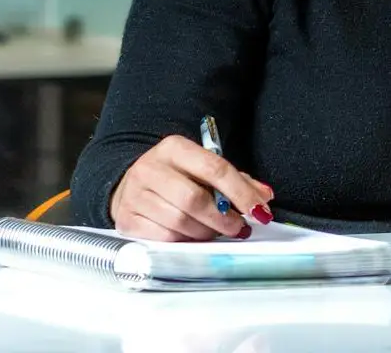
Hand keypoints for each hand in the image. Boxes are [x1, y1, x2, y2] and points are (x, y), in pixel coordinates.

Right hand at [110, 134, 273, 241]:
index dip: (240, 192)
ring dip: (206, 233)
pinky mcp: (126, 220)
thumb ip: (236, 180)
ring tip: (217, 232)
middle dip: (223, 218)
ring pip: (179, 222)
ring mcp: (135, 195)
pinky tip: (194, 237)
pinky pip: (164, 238)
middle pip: (194, 199)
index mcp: (174, 148)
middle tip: (239, 228)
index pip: (214, 168)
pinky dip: (185, 242)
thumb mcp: (202, 167)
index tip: (259, 211)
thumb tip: (264, 197)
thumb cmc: (176, 176)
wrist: (130, 183)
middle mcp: (150, 168)